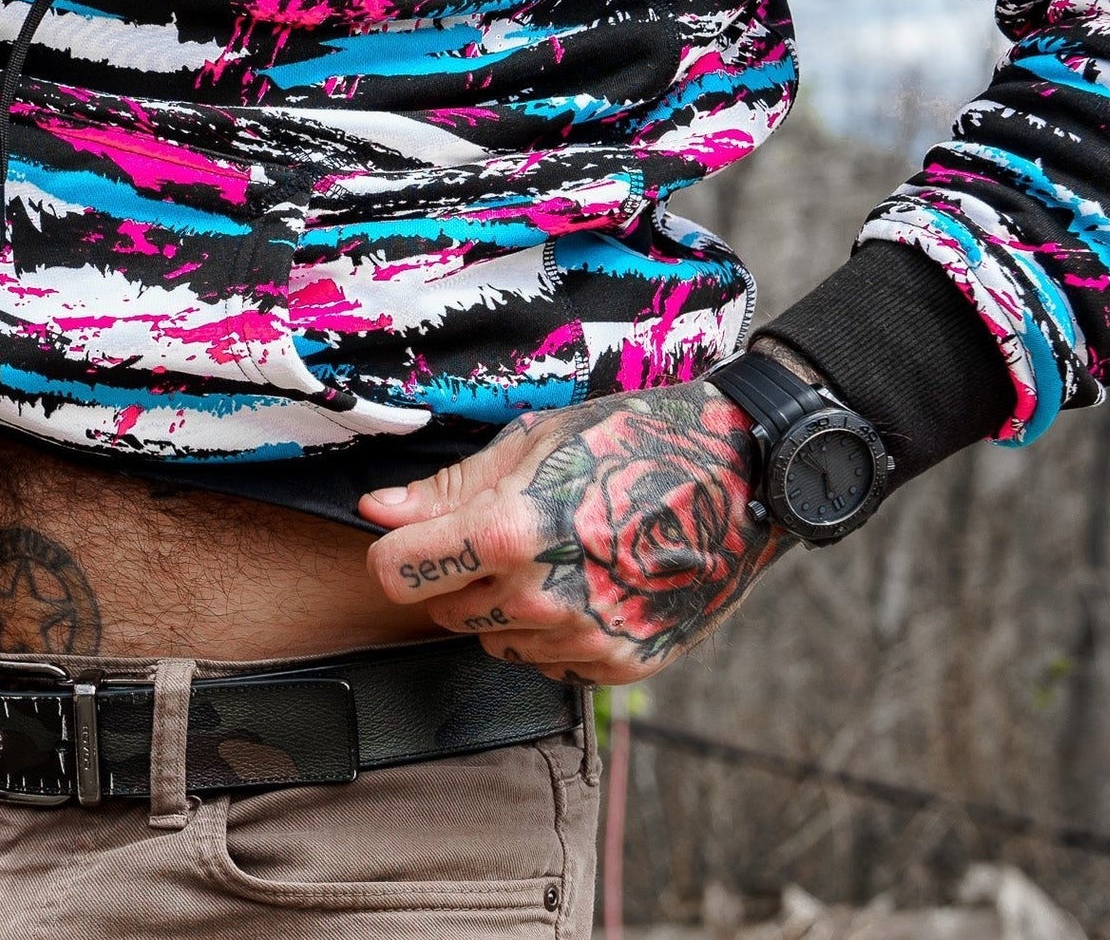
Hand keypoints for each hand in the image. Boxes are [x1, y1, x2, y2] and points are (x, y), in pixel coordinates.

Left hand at [360, 383, 785, 684]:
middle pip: (443, 610)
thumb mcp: (532, 444)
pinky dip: (554, 631)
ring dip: (508, 604)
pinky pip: (547, 662)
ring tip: (560, 552)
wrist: (735, 476)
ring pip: (494, 639)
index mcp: (509, 532)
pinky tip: (591, 583)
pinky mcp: (618, 665)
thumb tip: (374, 510)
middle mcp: (542, 596)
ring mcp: (583, 639)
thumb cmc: (628, 442)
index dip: (397, 552)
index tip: (415, 538)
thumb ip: (448, 490)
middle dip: (459, 574)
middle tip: (508, 532)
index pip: (396, 574)